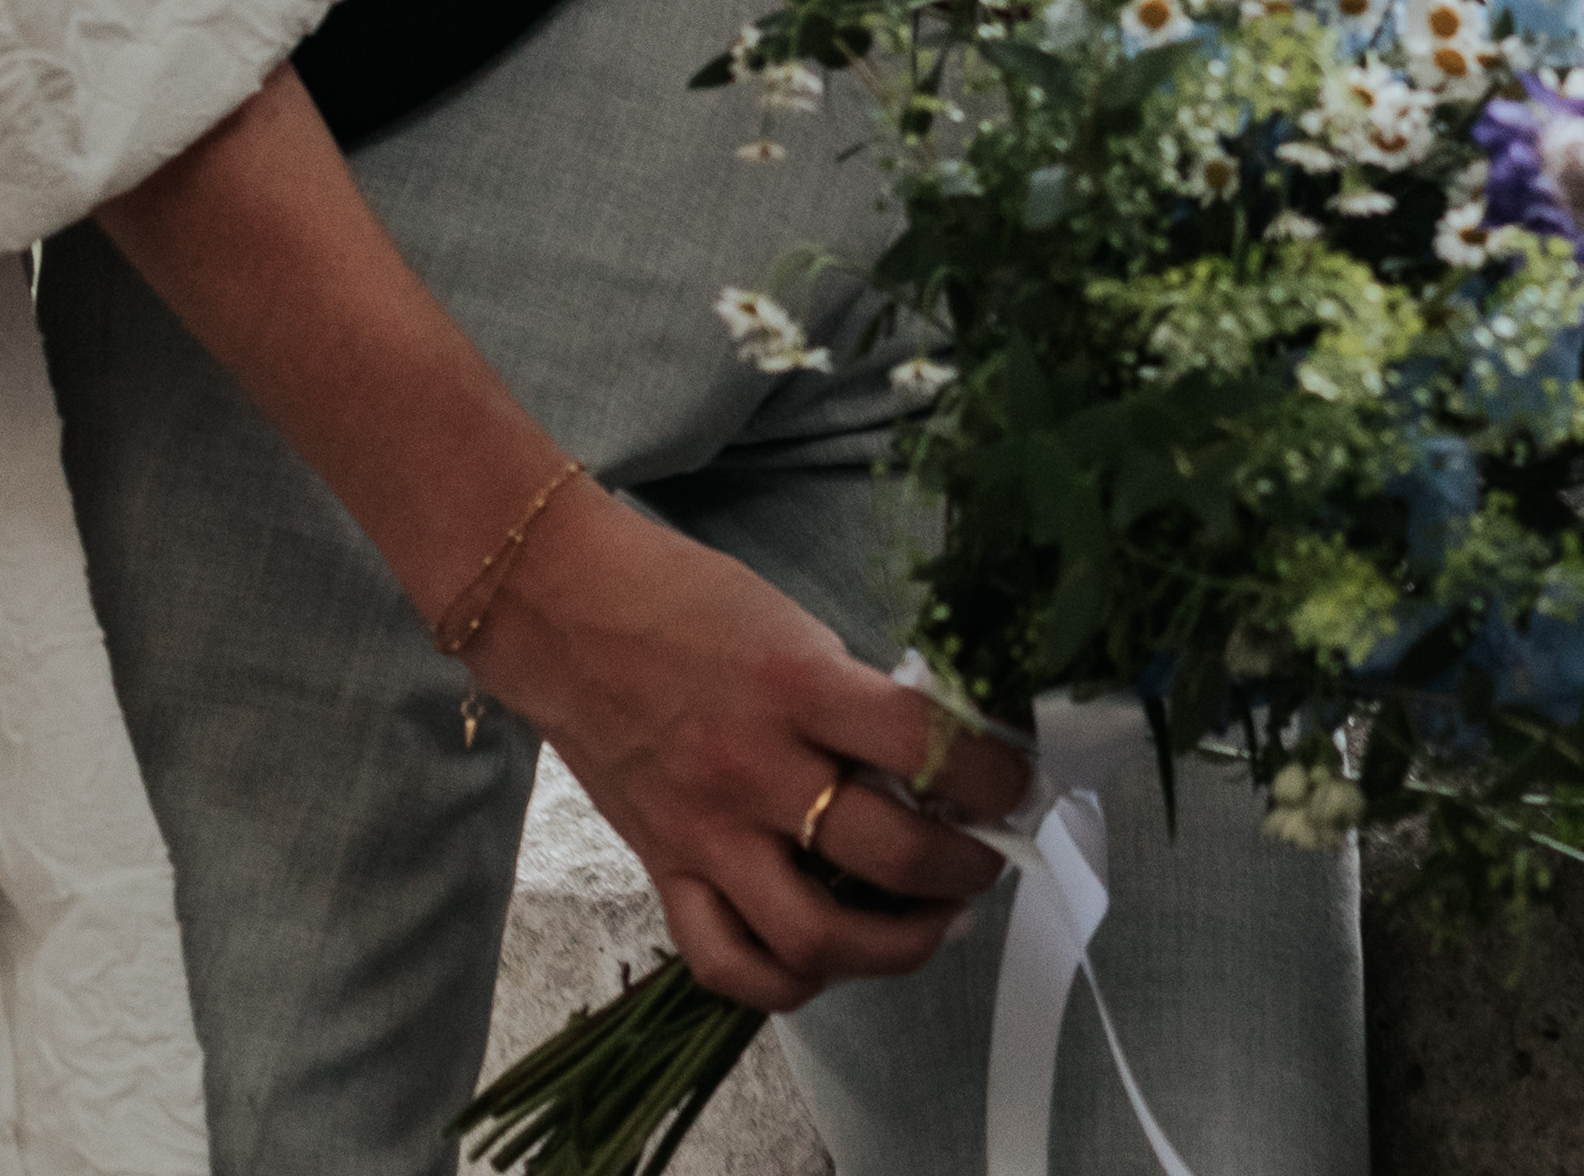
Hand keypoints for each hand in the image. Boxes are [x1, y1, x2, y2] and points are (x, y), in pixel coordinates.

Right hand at [467, 485, 1036, 1014]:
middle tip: (984, 861)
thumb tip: (932, 762)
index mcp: (798, 687)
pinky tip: (825, 959)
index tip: (1020, 784)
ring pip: (813, 940)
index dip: (995, 776)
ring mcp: (705, 832)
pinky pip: (727, 962)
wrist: (562, 609)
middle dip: (963, 870)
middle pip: (888, 857)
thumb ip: (854, 699)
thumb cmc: (685, 601)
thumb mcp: (792, 627)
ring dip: (895, 947)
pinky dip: (785, 980)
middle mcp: (754, 770)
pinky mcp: (663, 868)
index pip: (926, 747)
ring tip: (930, 925)